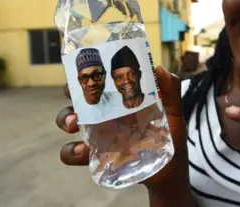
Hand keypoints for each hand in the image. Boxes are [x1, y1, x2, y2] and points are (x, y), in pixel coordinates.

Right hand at [55, 65, 189, 189]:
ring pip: (69, 121)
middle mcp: (105, 113)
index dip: (89, 71)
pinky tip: (82, 151)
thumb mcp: (174, 111)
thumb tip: (159, 68)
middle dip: (71, 92)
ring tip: (74, 123)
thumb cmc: (171, 136)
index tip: (85, 68)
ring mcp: (98, 133)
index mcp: (121, 98)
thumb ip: (171, 90)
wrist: (170, 170)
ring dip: (65, 118)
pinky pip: (72, 152)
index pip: (101, 80)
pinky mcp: (95, 156)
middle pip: (79, 96)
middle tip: (73, 94)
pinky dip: (70, 150)